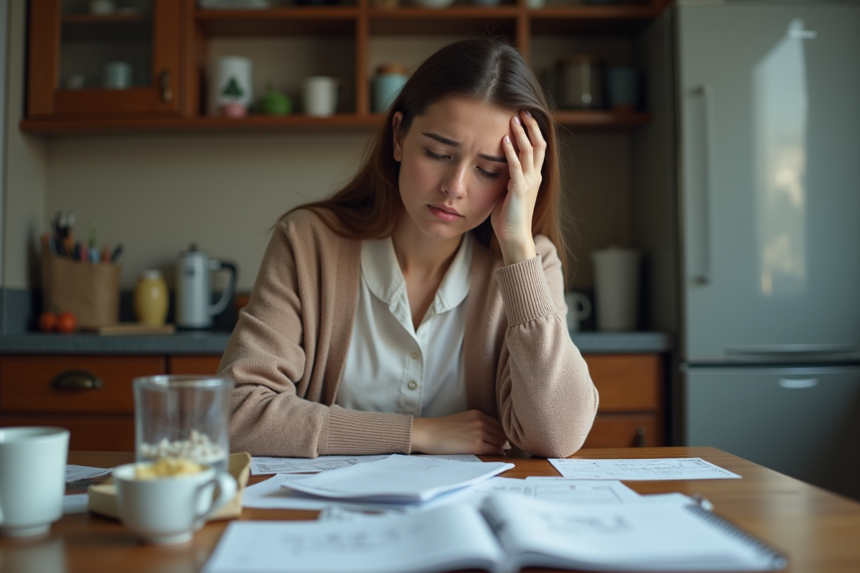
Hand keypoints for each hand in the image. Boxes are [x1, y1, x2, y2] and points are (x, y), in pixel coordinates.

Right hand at [411, 410, 510, 454]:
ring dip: (503, 447)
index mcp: (477, 414)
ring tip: (504, 452)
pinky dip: (498, 452)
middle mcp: (480, 421)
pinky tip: (499, 454)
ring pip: (499, 441)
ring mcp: (479, 432)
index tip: (504, 439)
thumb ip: (475, 424)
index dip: (502, 432)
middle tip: (508, 447)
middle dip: (505, 440)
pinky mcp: (475, 444)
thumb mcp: (461, 420)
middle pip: (500, 432)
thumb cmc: (441, 429)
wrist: (428, 433)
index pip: (497, 424)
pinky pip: (493, 449)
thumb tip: (489, 435)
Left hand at [491, 110, 545, 265]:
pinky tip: (504, 140)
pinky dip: (510, 151)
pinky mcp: (519, 189)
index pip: (538, 148)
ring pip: (529, 151)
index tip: (524, 117)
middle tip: (522, 111)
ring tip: (513, 119)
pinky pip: (516, 166)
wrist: (514, 236)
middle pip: (538, 144)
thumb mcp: (509, 191)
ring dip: (521, 134)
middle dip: (530, 127)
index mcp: (534, 177)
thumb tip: (497, 165)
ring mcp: (529, 182)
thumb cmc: (508, 217)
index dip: (533, 131)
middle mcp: (535, 177)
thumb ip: (507, 177)